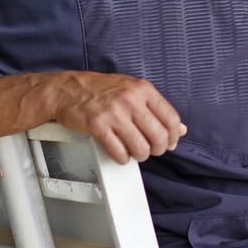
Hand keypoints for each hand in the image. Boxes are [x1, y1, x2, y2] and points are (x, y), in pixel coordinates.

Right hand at [49, 71, 186, 163]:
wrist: (68, 89)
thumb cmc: (101, 89)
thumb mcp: (134, 91)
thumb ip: (157, 108)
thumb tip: (180, 128)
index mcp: (143, 89)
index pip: (171, 118)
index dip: (173, 136)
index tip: (169, 143)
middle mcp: (131, 100)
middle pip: (158, 136)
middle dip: (157, 149)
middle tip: (151, 150)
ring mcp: (114, 113)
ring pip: (140, 147)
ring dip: (140, 156)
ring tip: (135, 152)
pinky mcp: (98, 126)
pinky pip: (119, 152)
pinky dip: (122, 158)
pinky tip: (120, 153)